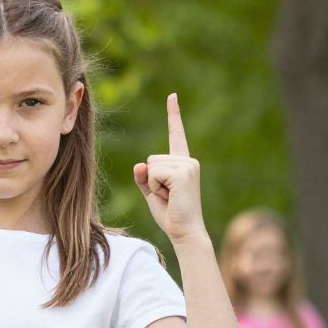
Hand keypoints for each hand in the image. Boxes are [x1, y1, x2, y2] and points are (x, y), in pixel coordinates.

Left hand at [133, 94, 205, 245]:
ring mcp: (188, 165)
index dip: (173, 114)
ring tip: (169, 197)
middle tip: (167, 196)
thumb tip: (140, 165)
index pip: (176, 134)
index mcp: (183, 163)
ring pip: (151, 166)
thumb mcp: (152, 193)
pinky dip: (156, 187)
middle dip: (152, 180)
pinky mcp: (184, 172)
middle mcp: (188, 160)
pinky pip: (154, 173)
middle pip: (151, 159)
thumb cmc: (170, 215)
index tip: (172, 96)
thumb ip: (144, 177)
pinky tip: (170, 196)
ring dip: (154, 185)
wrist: (185, 232)